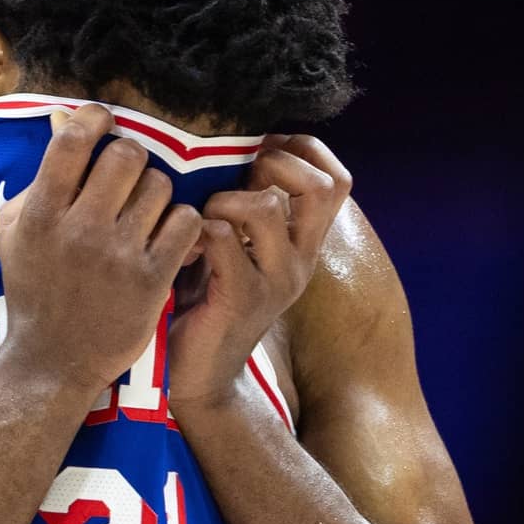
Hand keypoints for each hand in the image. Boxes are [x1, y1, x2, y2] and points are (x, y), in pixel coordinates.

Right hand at [0, 105, 205, 398]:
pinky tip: (167, 237)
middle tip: (126, 178)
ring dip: (156, 194)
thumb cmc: (34, 291)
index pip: (74, 140)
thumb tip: (63, 122)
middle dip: (130, 159)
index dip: (94, 118)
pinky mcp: (152, 279)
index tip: (103, 122)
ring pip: (160, 186)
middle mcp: (80, 229)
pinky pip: (186, 222)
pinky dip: (181, 225)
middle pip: (127, 155)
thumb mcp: (16, 234)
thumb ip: (38, 180)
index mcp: (41, 214)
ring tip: (144, 215)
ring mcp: (118, 255)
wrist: (53, 361)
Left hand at [167, 134, 351, 412]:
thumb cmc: (208, 300)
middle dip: (273, 165)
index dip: (301, 151)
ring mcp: (276, 281)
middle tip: (236, 183)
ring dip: (224, 199)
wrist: (201, 375)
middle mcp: (301, 260)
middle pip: (320, 186)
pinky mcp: (242, 298)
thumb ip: (249, 206)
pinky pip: (223, 237)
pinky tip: (186, 248)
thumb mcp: (240, 247)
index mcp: (304, 244)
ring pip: (267, 206)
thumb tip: (239, 147)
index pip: (336, 180)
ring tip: (203, 220)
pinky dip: (198, 229)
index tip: (259, 154)